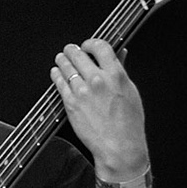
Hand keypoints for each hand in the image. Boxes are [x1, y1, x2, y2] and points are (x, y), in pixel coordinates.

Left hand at [52, 38, 149, 179]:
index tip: (87, 44)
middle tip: (70, 50)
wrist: (118, 145)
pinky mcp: (71, 103)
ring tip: (60, 58)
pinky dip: (56, 75)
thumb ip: (121, 70)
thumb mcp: (130, 91)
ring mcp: (82, 91)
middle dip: (72, 50)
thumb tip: (120, 54)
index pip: (101, 47)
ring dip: (62, 60)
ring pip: (66, 67)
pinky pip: (59, 83)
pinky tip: (56, 72)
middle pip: (79, 55)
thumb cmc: (128, 123)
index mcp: (116, 75)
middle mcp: (98, 80)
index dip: (91, 42)